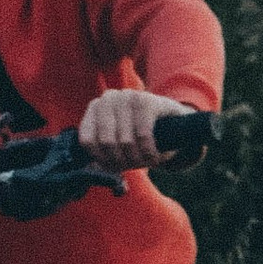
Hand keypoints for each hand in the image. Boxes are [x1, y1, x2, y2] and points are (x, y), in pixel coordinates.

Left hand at [78, 87, 200, 164]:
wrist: (175, 124)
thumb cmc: (141, 138)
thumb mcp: (119, 146)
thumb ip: (104, 156)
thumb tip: (94, 168)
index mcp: (95, 108)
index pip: (87, 141)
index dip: (101, 160)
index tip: (115, 167)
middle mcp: (108, 98)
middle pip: (107, 142)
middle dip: (122, 161)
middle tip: (135, 165)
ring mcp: (128, 96)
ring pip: (125, 141)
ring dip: (138, 159)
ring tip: (147, 161)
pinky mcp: (148, 100)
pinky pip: (143, 135)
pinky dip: (149, 152)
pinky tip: (155, 155)